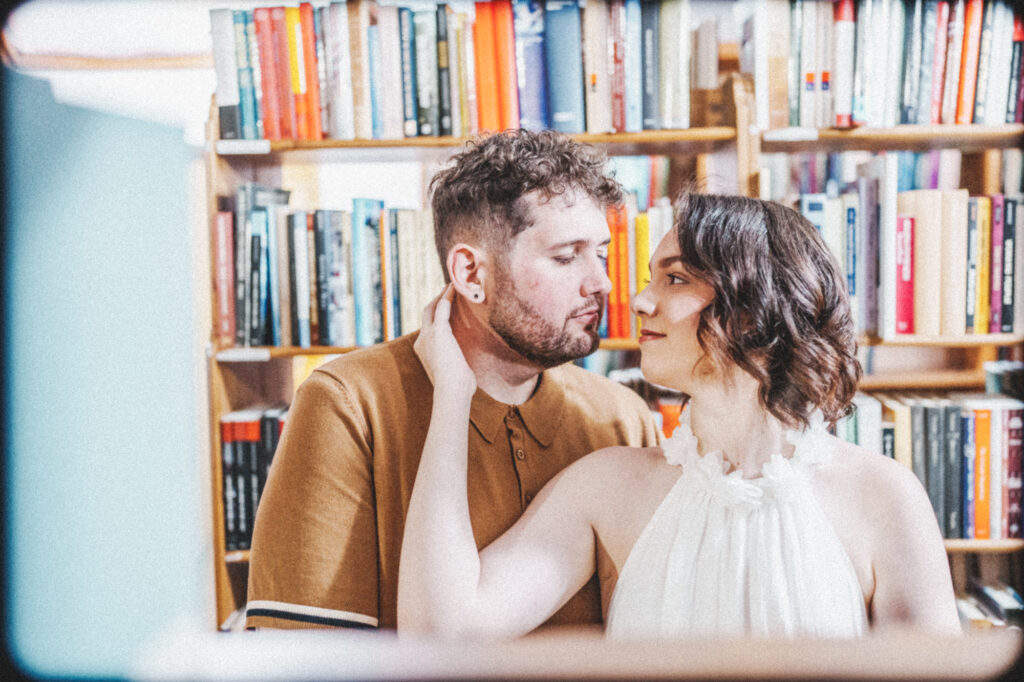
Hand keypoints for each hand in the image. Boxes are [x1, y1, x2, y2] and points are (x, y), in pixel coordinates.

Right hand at [414, 285, 476, 399]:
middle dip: (436, 300)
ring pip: (432, 307)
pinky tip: (456, 287)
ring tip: (454, 285)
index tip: (446, 306)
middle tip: (448, 290)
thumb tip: (468, 369)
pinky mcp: (438, 331)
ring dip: (442, 295)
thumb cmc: (458, 389)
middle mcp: (422, 340)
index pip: (428, 327)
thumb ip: (456, 365)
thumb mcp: (454, 373)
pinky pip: (442, 307)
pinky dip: (448, 295)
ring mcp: (428, 335)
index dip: (436, 315)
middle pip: (426, 313)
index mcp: (423, 350)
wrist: (452, 392)